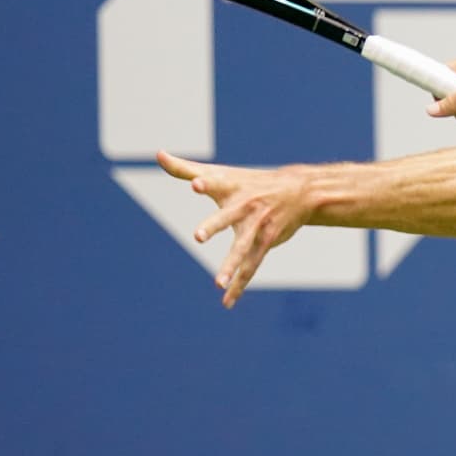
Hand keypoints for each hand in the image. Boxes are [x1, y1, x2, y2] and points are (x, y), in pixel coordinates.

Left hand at [157, 151, 310, 307]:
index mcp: (232, 188)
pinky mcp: (267, 242)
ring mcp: (257, 226)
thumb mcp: (220, 173)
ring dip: (232, 265)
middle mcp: (245, 207)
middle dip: (215, 225)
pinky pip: (252, 266)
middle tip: (198, 236)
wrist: (298, 191)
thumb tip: (157, 154)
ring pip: (243, 247)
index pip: (217, 183)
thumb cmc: (250, 182)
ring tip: (217, 283)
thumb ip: (184, 168)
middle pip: (228, 216)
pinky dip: (239, 284)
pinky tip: (227, 301)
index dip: (207, 183)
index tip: (195, 184)